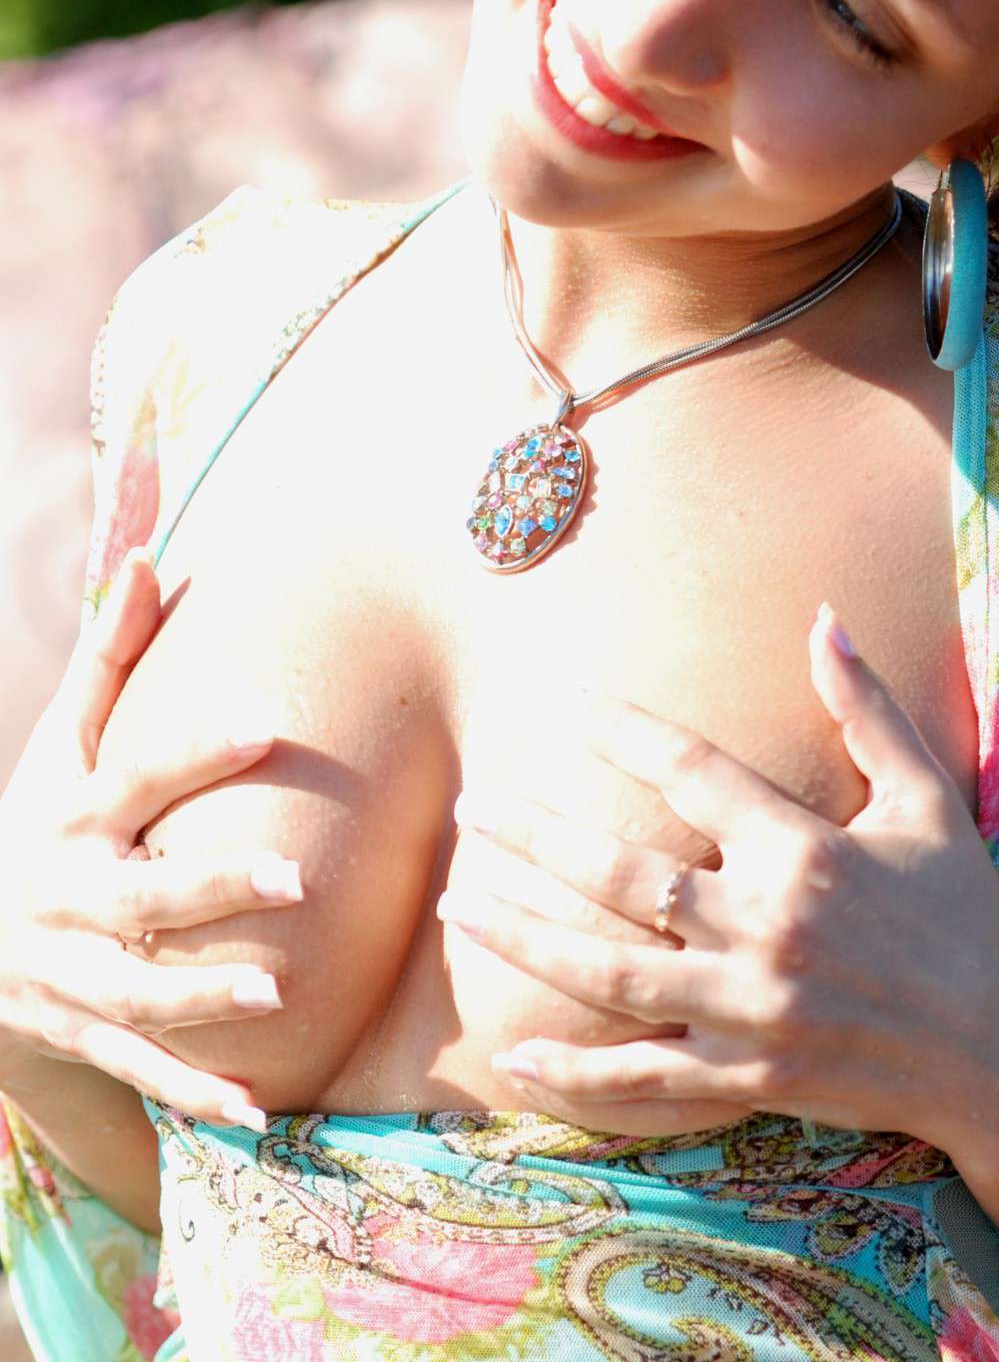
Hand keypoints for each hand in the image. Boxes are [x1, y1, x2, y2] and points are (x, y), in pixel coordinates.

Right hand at [0, 548, 301, 1130]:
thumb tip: (151, 554)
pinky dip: (192, 1092)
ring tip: (279, 994)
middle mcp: (68, 897)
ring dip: (205, 999)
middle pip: (139, 897)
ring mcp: (69, 974)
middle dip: (211, 888)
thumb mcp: (64, 740)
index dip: (198, 750)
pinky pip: (138, 1068)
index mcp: (73, 816)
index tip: (269, 721)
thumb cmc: (40, 814)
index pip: (139, 778)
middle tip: (292, 875)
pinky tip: (257, 1110)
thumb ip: (112, 655)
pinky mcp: (81, 1033)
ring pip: (137, 993)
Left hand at [439, 603, 998, 1152]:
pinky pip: (641, 1079)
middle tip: (471, 810)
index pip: (694, 774)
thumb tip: (824, 618)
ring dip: (523, 935)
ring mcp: (749, 1008)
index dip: (628, 735)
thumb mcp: (927, 801)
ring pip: (607, 972)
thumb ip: (868, 709)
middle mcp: (766, 926)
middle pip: (621, 875)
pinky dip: (574, 1075)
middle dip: (534, 837)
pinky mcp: (747, 1077)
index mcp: (806, 849)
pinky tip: (513, 1052)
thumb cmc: (966, 915)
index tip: (573, 712)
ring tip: (458, 901)